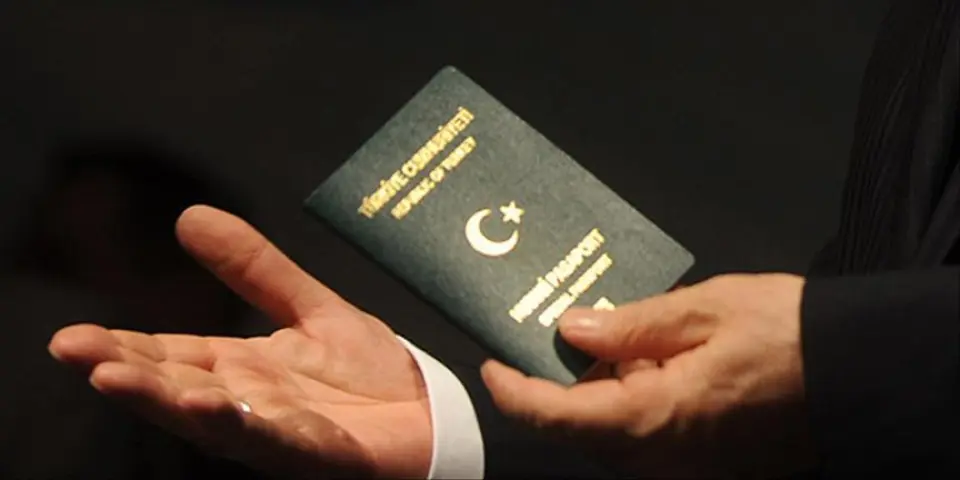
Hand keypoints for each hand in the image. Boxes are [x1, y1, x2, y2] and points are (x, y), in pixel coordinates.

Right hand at [47, 206, 431, 478]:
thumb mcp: (310, 307)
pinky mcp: (325, 453)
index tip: (73, 337)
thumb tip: (189, 215)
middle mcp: (252, 406)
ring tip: (117, 380)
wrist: (431, 412)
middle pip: (179, 389)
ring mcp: (284, 433)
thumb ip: (255, 268)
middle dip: (127, 373)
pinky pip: (283, 441)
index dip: (124, 349)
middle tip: (74, 353)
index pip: (172, 357)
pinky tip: (216, 406)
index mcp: (243, 371)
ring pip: (215, 421)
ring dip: (167, 402)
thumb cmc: (369, 372)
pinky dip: (248, 426)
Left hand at [482, 274, 817, 478]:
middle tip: (575, 328)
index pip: (556, 418)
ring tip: (631, 334)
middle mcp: (664, 455)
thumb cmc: (791, 335)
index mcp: (654, 416)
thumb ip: (630, 324)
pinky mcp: (707, 462)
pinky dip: (640, 399)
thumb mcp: (704, 309)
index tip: (492, 367)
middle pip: (582, 427)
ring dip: (608, 387)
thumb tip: (572, 328)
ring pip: (616, 433)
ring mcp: (687, 464)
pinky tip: (662, 358)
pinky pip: (651, 437)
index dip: (514, 395)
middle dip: (568, 381)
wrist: (861, 373)